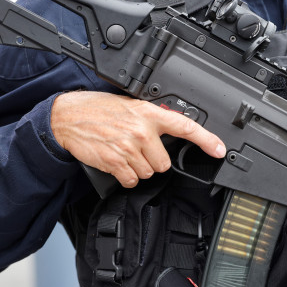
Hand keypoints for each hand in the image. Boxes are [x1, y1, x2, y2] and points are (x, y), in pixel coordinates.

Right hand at [51, 91, 225, 187]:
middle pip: (164, 163)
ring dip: (138, 168)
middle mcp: (141, 131)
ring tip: (124, 152)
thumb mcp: (131, 106)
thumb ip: (152, 118)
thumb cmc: (99, 110)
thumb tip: (172, 130)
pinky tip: (116, 162)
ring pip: (148, 173)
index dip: (206, 140)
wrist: (68, 116)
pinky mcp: (114, 162)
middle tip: (137, 148)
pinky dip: (125, 176)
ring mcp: (128, 148)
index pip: (185, 126)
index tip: (219, 150)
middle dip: (153, 160)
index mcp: (149, 113)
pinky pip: (131, 180)